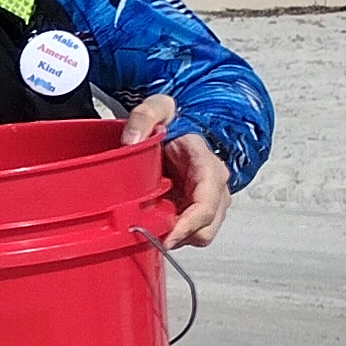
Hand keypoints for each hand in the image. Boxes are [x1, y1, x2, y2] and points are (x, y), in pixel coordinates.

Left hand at [122, 94, 230, 246]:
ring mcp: (207, 200)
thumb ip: (144, 116)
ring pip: (199, 234)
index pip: (206, 205)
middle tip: (148, 234)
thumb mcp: (157, 108)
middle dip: (179, 235)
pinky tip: (154, 221)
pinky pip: (188, 232)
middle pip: (205, 228)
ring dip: (175, 236)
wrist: (177, 127)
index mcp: (207, 165)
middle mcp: (214, 186)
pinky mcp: (196, 209)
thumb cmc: (172, 121)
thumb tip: (131, 139)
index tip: (167, 237)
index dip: (188, 226)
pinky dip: (172, 232)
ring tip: (149, 225)